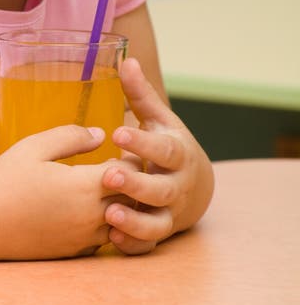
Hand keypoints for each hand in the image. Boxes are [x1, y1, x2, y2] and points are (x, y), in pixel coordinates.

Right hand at [0, 125, 130, 259]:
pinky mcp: (74, 253)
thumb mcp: (35, 147)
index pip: (128, 173)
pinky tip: (88, 210)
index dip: (130, 159)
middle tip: (122, 167)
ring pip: (123, 224)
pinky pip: (105, 239)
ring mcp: (83, 239)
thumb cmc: (5, 179)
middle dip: (132, 183)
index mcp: (84, 186)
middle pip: (132, 200)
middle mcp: (90, 217)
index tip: (122, 149)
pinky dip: (106, 225)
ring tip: (108, 188)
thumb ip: (71, 136)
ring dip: (121, 206)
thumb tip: (101, 134)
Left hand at [101, 58, 214, 254]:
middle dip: (137, 184)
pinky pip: (148, 245)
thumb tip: (125, 59)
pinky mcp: (159, 232)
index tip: (117, 133)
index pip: (162, 149)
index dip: (142, 143)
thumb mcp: (158, 118)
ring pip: (157, 223)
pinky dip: (133, 244)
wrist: (195, 185)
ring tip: (109, 213)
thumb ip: (140, 94)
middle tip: (109, 175)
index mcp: (176, 154)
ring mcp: (170, 213)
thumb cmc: (167, 144)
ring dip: (135, 221)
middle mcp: (176, 186)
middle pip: (161, 190)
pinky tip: (111, 239)